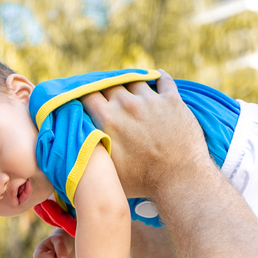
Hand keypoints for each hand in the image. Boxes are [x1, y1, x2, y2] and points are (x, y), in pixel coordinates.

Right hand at [78, 71, 208, 199]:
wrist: (178, 180)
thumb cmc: (140, 182)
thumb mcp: (106, 169)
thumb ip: (91, 149)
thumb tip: (79, 139)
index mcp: (108, 119)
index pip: (87, 94)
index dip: (83, 94)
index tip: (84, 98)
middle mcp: (127, 104)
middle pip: (110, 84)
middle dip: (105, 89)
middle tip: (106, 96)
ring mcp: (151, 100)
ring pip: (134, 80)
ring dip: (130, 84)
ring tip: (129, 89)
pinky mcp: (173, 101)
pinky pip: (163, 80)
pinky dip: (158, 77)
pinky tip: (156, 76)